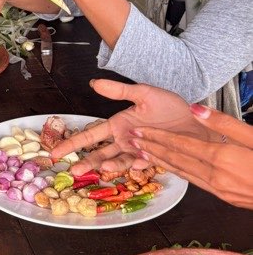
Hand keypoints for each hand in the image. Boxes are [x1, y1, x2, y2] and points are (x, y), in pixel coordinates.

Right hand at [51, 79, 206, 177]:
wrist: (197, 120)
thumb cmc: (171, 106)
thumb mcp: (144, 93)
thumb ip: (119, 91)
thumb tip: (95, 83)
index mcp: (118, 124)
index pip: (90, 135)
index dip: (73, 143)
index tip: (57, 152)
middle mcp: (125, 140)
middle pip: (99, 153)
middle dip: (86, 162)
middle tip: (73, 172)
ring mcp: (138, 151)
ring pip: (116, 161)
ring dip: (107, 165)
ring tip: (101, 167)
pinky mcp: (152, 158)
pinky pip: (139, 163)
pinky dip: (133, 163)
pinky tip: (131, 161)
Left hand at [132, 105, 252, 206]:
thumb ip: (225, 123)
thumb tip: (195, 108)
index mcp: (222, 157)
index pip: (180, 145)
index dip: (157, 137)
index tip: (138, 130)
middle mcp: (216, 176)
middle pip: (177, 160)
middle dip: (152, 149)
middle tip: (131, 140)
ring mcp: (221, 189)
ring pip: (184, 174)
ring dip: (161, 163)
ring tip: (142, 154)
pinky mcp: (227, 198)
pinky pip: (196, 183)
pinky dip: (180, 174)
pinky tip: (174, 169)